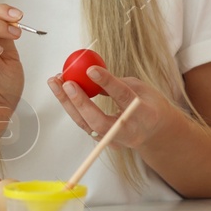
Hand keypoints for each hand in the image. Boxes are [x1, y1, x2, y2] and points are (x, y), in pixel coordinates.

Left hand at [46, 65, 175, 149]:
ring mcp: (114, 141)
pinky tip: (62, 91)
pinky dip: (71, 108)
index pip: (123, 97)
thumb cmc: (149, 106)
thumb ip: (117, 83)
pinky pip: (84, 124)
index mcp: (145, 114)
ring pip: (86, 125)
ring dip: (68, 103)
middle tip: (66, 82)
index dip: (107, 83)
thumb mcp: (140, 88)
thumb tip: (90, 74)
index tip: (90, 69)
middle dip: (79, 101)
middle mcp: (128, 132)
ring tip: (55, 82)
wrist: (155, 133)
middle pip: (99, 121)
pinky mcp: (103, 141)